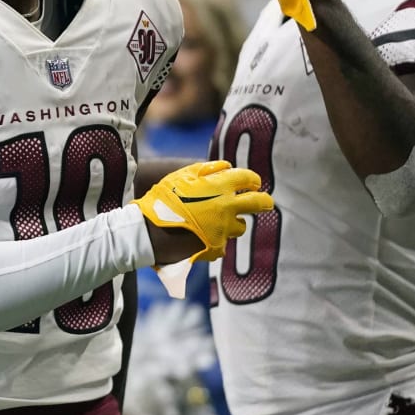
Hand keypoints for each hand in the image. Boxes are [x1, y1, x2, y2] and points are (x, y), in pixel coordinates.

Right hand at [132, 161, 270, 263]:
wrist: (148, 231)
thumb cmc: (163, 200)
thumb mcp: (181, 176)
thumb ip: (207, 169)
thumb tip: (227, 167)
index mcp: (220, 187)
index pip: (249, 179)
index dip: (253, 180)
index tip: (253, 183)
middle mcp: (227, 208)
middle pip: (258, 203)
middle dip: (264, 201)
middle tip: (266, 202)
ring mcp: (223, 230)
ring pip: (240, 226)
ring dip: (234, 222)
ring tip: (217, 221)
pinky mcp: (217, 247)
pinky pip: (224, 242)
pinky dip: (217, 238)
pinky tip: (201, 236)